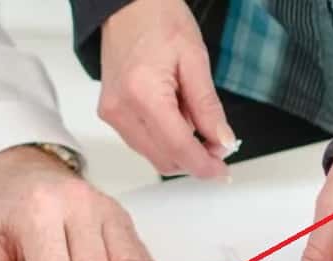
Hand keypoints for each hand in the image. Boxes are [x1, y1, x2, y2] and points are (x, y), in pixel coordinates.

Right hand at [99, 0, 235, 177]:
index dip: (204, 165)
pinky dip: (165, 142)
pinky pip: (142, 143)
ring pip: (153, 155)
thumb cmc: (158, 19)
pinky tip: (177, 120)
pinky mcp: (110, 114)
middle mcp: (121, 109)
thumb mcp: (195, 59)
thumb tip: (222, 142)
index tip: (222, 171)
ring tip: (198, 124)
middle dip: (194, 160)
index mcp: (143, 93)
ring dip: (180, 151)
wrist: (127, 6)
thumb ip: (208, 107)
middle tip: (219, 146)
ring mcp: (112, 114)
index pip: (178, 147)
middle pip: (164, 159)